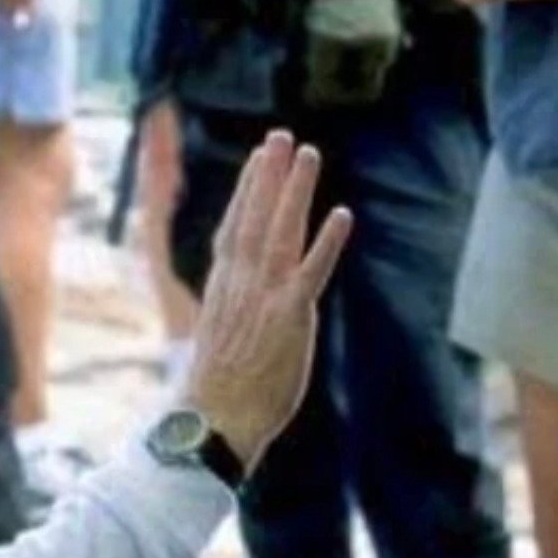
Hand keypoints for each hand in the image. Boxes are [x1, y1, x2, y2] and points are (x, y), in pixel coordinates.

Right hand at [183, 132, 352, 471]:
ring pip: (281, 231)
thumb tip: (240, 303)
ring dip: (295, 190)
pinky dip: (326, 241)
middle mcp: (241, 282)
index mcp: (223, 288)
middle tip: (281, 136)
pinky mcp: (290, 315)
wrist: (215, 420)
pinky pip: (311, 270)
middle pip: (256, 217)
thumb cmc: (219, 392)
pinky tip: (342, 214)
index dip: (247, 191)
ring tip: (307, 154)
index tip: (257, 160)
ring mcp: (265, 295)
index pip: (234, 227)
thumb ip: (234, 312)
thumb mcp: (220, 340)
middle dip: (269, 174)